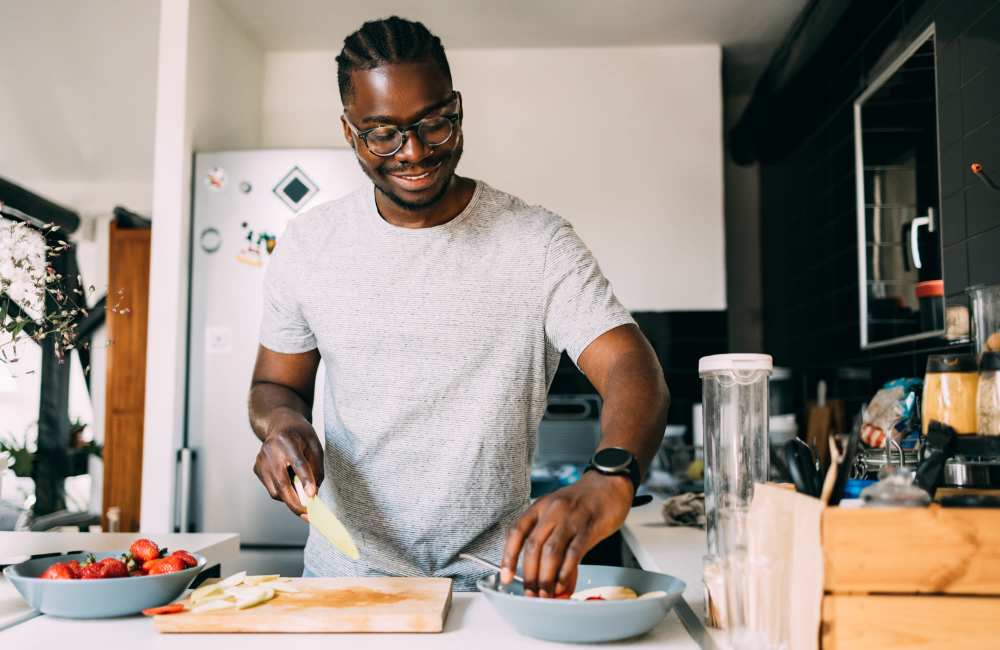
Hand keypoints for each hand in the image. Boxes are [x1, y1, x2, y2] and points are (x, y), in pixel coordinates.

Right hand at [252, 408, 323, 516]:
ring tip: (303, 497)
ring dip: (290, 499)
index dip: (305, 481)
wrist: (280, 424)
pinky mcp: (257, 468)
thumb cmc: (300, 435)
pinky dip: (283, 492)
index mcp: (287, 440)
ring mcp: (261, 460)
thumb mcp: (315, 445)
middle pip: (282, 483)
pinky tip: (291, 484)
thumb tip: (313, 493)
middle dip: (295, 503)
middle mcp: (270, 450)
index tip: (312, 496)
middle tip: (308, 514)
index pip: (298, 463)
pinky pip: (272, 489)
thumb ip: (316, 468)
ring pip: (276, 490)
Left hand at [501, 470, 632, 597]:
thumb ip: (554, 545)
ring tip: (545, 595)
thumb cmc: (583, 502)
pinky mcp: (589, 528)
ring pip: (551, 552)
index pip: (517, 532)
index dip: (508, 556)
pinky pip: (573, 553)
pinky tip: (563, 584)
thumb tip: (551, 580)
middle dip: (529, 575)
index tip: (505, 576)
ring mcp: (570, 519)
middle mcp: (552, 511)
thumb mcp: (561, 516)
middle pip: (533, 546)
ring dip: (546, 578)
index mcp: (540, 507)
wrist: (609, 483)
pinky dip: (565, 572)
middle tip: (530, 594)